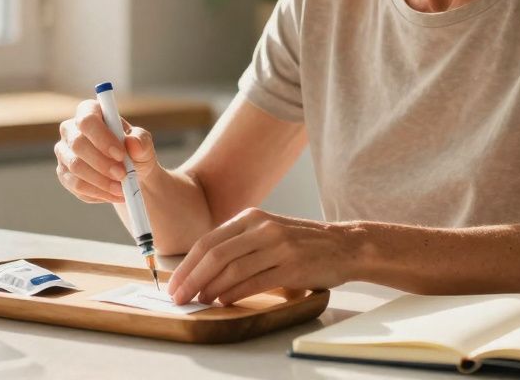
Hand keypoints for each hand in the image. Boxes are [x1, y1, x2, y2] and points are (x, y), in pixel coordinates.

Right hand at [54, 98, 160, 203]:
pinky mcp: (64, 174)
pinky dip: (97, 192)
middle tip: (123, 175)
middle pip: (78, 144)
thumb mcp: (144, 145)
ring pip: (76, 167)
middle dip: (102, 163)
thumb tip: (132, 143)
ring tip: (122, 188)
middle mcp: (71, 130)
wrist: (130, 175)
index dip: (102, 138)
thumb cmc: (135, 152)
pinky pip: (76, 185)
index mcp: (90, 112)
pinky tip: (113, 193)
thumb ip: (141, 141)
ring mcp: (64, 152)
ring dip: (101, 181)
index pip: (87, 120)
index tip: (121, 154)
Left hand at [166, 208, 358, 305]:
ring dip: (210, 289)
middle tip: (179, 297)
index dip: (187, 264)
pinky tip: (224, 301)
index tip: (174, 284)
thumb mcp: (268, 232)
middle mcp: (263, 227)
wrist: (344, 245)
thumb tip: (201, 269)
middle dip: (191, 278)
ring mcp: (278, 246)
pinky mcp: (292, 266)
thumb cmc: (302, 243)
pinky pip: (254, 282)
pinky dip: (234, 294)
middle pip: (215, 254)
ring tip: (199, 301)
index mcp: (252, 217)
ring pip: (232, 269)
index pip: (208, 241)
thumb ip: (239, 243)